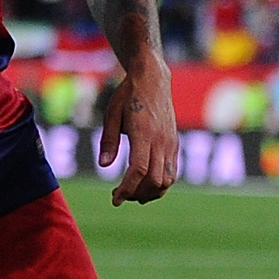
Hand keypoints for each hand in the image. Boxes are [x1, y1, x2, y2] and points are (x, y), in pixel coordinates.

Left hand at [97, 62, 179, 205]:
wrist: (153, 79)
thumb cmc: (128, 95)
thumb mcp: (111, 113)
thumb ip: (109, 140)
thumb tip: (104, 165)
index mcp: (144, 133)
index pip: (139, 170)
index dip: (127, 189)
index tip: (115, 199)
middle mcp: (161, 140)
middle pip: (154, 180)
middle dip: (137, 194)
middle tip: (120, 196)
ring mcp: (171, 143)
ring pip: (167, 180)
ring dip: (151, 193)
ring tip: (133, 194)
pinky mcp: (174, 144)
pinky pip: (172, 172)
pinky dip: (161, 185)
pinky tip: (145, 185)